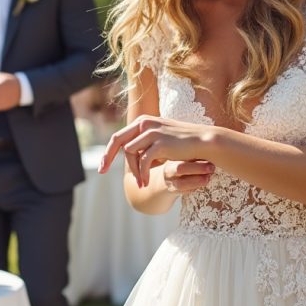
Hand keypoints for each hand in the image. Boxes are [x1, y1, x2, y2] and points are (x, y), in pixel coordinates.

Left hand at [100, 115, 215, 187]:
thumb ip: (144, 142)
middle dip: (107, 157)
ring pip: (130, 153)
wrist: (204, 142)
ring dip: (134, 171)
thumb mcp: (160, 139)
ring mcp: (152, 132)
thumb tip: (128, 151)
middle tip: (102, 172)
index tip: (102, 166)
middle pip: (117, 141)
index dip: (108, 151)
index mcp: (143, 121)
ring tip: (141, 184)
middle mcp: (145, 123)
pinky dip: (143, 173)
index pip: (119, 136)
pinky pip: (143, 161)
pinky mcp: (160, 142)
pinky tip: (146, 183)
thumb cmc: (183, 143)